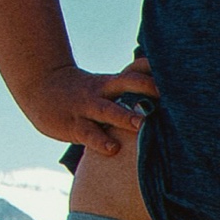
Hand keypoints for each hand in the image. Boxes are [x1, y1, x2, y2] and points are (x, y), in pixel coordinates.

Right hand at [23, 57, 158, 156]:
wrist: (40, 89)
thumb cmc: (83, 94)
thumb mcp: (105, 87)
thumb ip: (130, 90)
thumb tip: (165, 98)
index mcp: (112, 82)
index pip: (136, 69)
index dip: (154, 70)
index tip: (179, 73)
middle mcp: (102, 91)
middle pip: (127, 82)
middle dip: (147, 87)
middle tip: (169, 95)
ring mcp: (87, 107)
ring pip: (108, 110)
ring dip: (126, 117)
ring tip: (143, 126)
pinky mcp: (74, 126)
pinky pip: (89, 133)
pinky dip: (101, 141)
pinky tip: (113, 149)